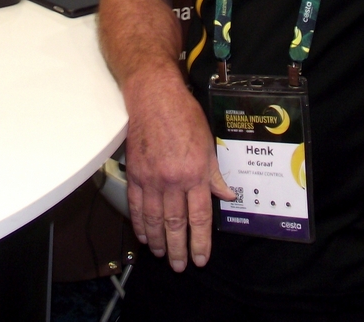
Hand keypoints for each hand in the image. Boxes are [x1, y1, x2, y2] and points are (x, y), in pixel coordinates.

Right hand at [123, 71, 235, 271]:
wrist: (154, 97)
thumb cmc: (183, 115)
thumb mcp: (208, 143)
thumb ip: (215, 174)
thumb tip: (226, 194)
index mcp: (195, 173)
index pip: (199, 217)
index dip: (201, 242)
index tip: (201, 257)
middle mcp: (173, 180)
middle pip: (176, 224)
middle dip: (178, 249)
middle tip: (180, 265)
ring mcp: (152, 178)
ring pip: (155, 220)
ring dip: (158, 241)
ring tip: (161, 255)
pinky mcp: (136, 174)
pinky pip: (137, 206)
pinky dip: (139, 223)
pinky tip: (143, 235)